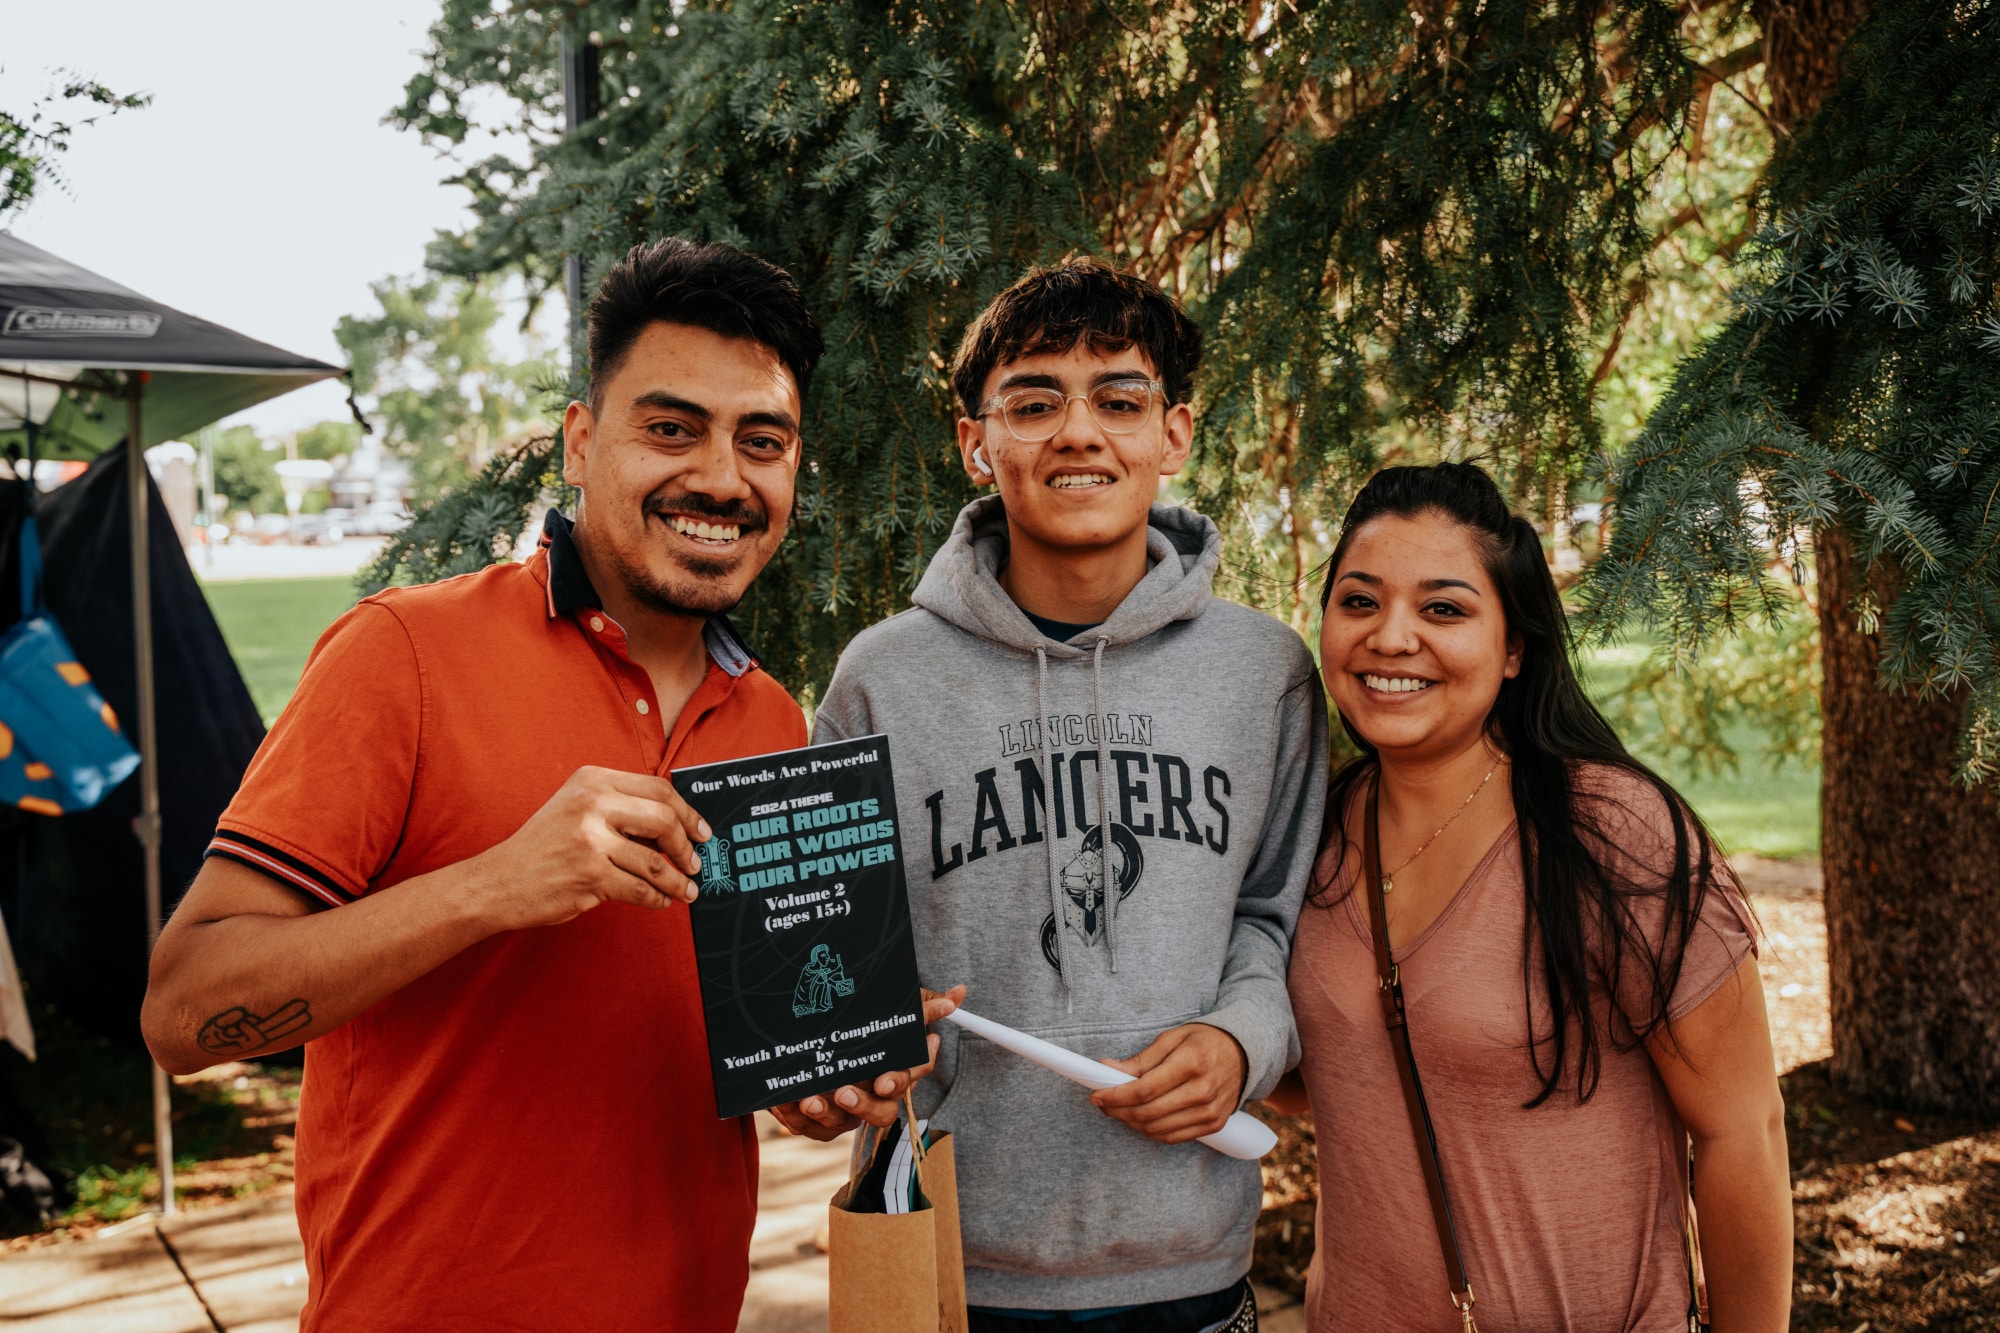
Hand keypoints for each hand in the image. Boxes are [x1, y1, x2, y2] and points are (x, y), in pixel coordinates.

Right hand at [475, 766, 710, 930]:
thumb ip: (619, 807)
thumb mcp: (576, 807)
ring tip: (686, 891)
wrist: (499, 880)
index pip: (658, 789)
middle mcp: (592, 804)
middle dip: (686, 846)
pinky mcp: (589, 875)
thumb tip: (676, 826)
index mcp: (593, 780)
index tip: (701, 831)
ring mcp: (590, 840)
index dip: (687, 813)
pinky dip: (657, 898)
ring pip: (655, 861)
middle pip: (663, 820)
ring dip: (677, 881)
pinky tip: (660, 901)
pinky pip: (640, 889)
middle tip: (694, 863)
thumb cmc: (544, 846)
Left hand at [769, 985, 965, 1140]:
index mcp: (895, 1069)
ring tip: (809, 1098)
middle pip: (882, 1112)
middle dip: (864, 1105)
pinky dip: (795, 1117)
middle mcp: (874, 1094)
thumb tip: (958, 994)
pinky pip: (808, 1127)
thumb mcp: (888, 1005)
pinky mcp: (817, 1120)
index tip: (885, 1077)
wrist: (809, 1034)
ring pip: (843, 1124)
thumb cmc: (858, 1021)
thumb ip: (920, 1004)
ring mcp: (846, 1111)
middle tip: (844, 1091)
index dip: (904, 1077)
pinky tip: (783, 1101)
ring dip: (826, 1114)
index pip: (911, 1076)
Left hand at [1092, 1023, 1247, 1144]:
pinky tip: (1139, 1120)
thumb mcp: (1171, 1039)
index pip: (1144, 1089)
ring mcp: (1211, 1111)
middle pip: (1148, 1112)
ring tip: (1118, 1111)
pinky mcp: (1214, 1124)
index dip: (1115, 1096)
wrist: (1244, 1053)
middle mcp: (1203, 1090)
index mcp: (1191, 1062)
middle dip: (1118, 1111)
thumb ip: (1140, 1059)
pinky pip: (1174, 1137)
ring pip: (1158, 1129)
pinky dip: (1151, 1132)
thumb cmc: (1203, 1041)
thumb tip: (1108, 1069)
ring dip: (1131, 1123)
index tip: (1096, 1095)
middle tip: (1103, 1104)